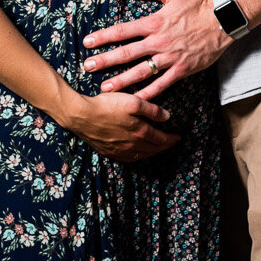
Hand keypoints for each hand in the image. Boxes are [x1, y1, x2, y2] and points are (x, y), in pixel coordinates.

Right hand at [62, 91, 177, 160]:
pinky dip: (138, 156)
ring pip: (142, 156)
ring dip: (152, 152)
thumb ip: (152, 110)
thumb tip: (167, 117)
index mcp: (140, 133)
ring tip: (157, 148)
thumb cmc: (107, 105)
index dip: (172, 139)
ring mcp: (120, 151)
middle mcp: (132, 146)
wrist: (81, 115)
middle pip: (154, 150)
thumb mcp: (133, 102)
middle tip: (171, 142)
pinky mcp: (109, 152)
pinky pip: (129, 158)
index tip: (178, 137)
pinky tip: (137, 152)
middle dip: (164, 146)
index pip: (162, 140)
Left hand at [80, 0, 229, 100]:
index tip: (87, 42)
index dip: (103, 37)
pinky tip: (136, 100)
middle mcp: (158, 42)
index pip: (122, 31)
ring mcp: (169, 58)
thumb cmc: (195, 6)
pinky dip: (149, 93)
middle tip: (87, 67)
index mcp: (153, 23)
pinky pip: (162, 84)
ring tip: (105, 88)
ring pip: (141, 72)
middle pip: (126, 53)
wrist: (221, 22)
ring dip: (121, 81)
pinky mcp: (181, 70)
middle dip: (105, 61)